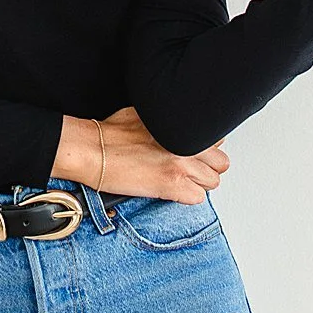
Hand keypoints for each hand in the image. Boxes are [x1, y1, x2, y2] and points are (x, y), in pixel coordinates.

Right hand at [53, 107, 227, 204]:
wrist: (92, 149)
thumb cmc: (110, 133)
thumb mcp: (146, 114)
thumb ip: (171, 123)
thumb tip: (180, 130)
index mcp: (182, 125)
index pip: (216, 139)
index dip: (204, 149)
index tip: (194, 153)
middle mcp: (186, 143)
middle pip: (221, 163)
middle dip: (206, 168)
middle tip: (188, 170)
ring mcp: (181, 164)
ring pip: (212, 182)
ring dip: (197, 184)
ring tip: (177, 181)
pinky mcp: (172, 185)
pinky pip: (197, 198)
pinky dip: (185, 198)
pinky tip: (169, 190)